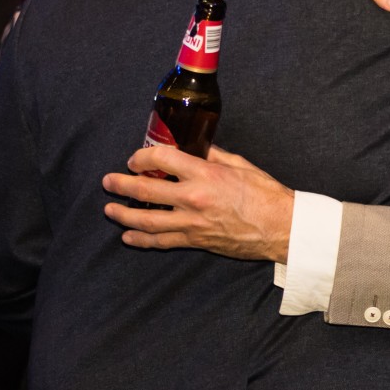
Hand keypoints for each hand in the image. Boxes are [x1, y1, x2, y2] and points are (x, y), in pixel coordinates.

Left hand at [103, 144, 293, 261]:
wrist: (281, 227)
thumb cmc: (265, 194)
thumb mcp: (240, 164)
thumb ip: (213, 156)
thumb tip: (194, 148)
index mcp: (205, 173)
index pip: (162, 159)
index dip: (142, 156)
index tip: (135, 158)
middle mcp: (194, 198)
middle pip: (146, 190)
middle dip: (122, 184)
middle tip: (108, 182)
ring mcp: (192, 222)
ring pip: (147, 220)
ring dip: (124, 215)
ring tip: (110, 210)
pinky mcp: (196, 240)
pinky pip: (162, 241)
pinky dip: (142, 240)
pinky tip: (129, 236)